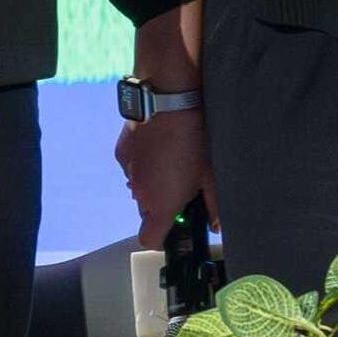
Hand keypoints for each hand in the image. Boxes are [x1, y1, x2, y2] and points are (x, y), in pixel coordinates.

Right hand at [115, 6, 206, 246]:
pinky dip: (145, 161)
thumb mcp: (211, 173)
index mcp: (161, 203)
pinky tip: (161, 142)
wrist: (167, 97)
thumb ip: (213, 205)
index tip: (178, 222)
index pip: (149, 239)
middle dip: (163, 202)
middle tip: (185, 182)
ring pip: (140, 186)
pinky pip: (134, 165)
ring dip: (154, 180)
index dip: (162, 235)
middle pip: (148, 210)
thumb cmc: (194, 138)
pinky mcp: (122, 150)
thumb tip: (215, 224)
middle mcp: (139, 191)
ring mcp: (128, 170)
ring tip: (174, 157)